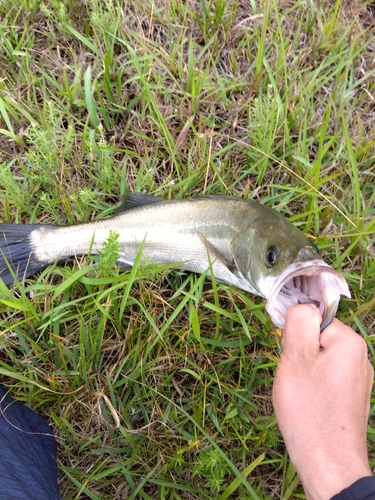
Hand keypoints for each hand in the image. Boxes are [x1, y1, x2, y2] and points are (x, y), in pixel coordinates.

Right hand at [272, 304, 372, 499]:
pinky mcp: (354, 397)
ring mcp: (359, 379)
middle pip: (318, 340)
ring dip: (305, 372)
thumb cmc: (308, 408)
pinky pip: (327, 379)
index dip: (296, 337)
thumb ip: (298, 322)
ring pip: (320, 361)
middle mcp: (361, 357)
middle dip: (300, 355)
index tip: (291, 359)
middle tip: (295, 379)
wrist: (328, 461)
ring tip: (301, 395)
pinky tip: (310, 405)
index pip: (314, 320)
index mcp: (350, 342)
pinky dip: (314, 387)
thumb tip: (302, 305)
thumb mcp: (295, 357)